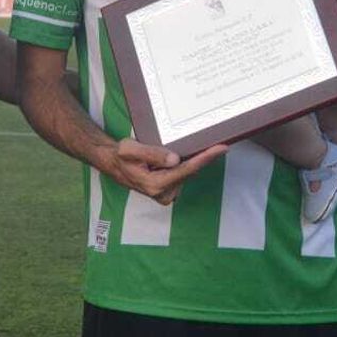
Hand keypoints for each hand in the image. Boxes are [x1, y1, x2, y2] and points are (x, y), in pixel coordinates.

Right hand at [97, 138, 226, 205]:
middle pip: (190, 172)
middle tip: (216, 142)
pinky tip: (181, 155)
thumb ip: (152, 154)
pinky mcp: (169, 191)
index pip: (186, 170)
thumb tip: (175, 159)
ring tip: (183, 147)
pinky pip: (183, 175)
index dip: (205, 158)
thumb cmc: (121, 156)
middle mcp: (164, 193)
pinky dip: (187, 164)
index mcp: (155, 184)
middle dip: (202, 157)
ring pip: (187, 173)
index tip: (222, 148)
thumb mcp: (130, 149)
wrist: (114, 164)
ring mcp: (167, 194)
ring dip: (191, 160)